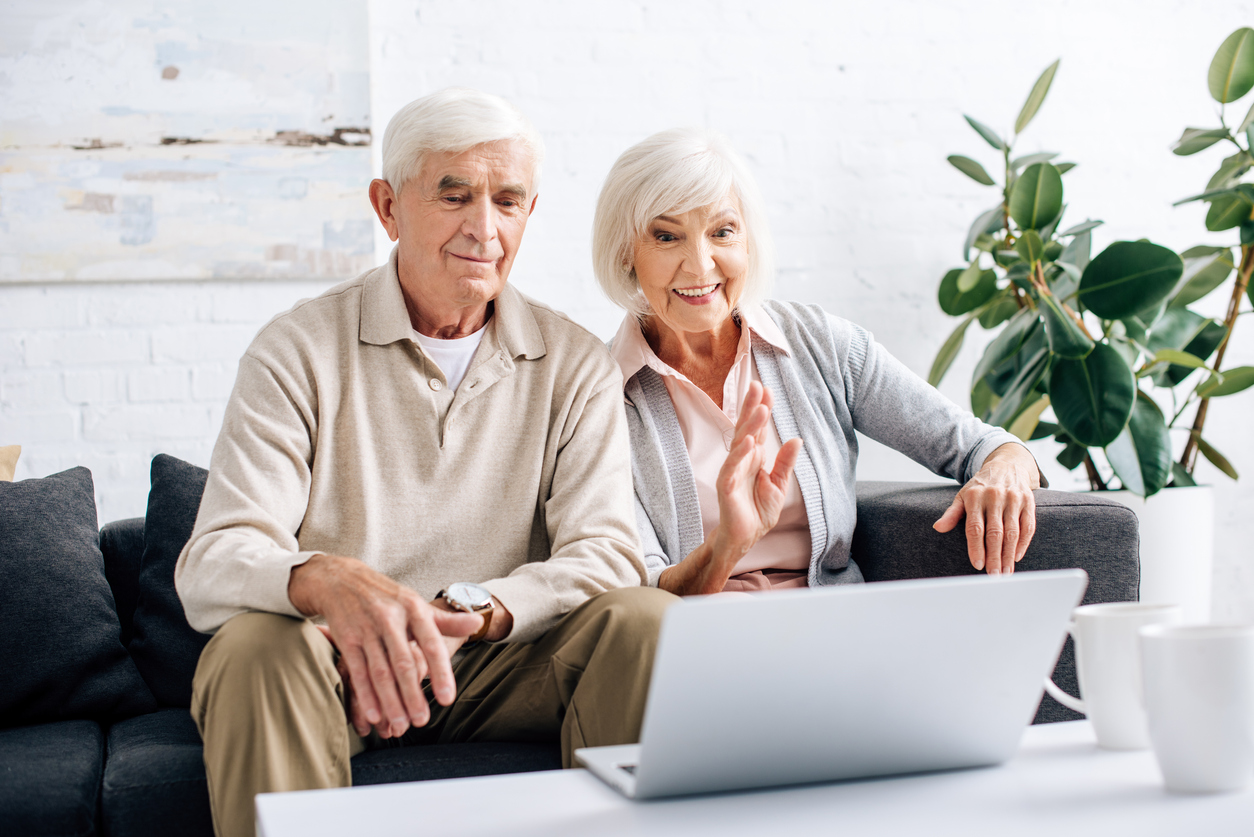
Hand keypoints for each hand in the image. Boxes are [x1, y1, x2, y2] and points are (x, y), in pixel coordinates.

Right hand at [289, 554, 483, 738]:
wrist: (341, 578)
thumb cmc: (387, 597)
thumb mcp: (417, 604)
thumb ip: (447, 620)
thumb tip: (478, 623)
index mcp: (413, 609)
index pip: (431, 643)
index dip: (441, 672)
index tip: (448, 699)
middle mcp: (390, 618)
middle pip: (404, 662)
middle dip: (412, 694)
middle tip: (422, 721)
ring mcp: (366, 629)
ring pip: (380, 671)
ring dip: (390, 700)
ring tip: (400, 724)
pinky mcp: (346, 639)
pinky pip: (357, 671)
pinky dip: (364, 694)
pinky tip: (373, 714)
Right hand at [659, 382, 802, 595]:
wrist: (746, 536)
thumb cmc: (758, 511)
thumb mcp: (779, 484)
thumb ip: (785, 462)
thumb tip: (796, 439)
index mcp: (753, 457)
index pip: (757, 428)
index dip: (760, 409)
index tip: (767, 389)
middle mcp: (741, 460)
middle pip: (745, 429)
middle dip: (751, 408)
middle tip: (758, 387)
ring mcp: (732, 472)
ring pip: (740, 444)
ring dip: (749, 426)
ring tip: (760, 409)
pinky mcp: (726, 488)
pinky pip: (732, 468)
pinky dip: (739, 455)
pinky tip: (748, 442)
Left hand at [933, 443, 1039, 574]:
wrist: (1007, 466)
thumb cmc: (980, 487)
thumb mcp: (963, 496)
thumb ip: (952, 514)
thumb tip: (938, 528)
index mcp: (975, 497)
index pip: (975, 527)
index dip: (976, 548)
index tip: (977, 565)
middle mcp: (995, 497)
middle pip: (995, 533)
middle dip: (994, 556)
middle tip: (994, 575)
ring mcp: (1014, 499)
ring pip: (1013, 532)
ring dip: (1009, 555)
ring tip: (1006, 571)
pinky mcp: (1029, 501)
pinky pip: (1028, 526)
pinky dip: (1024, 543)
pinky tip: (1017, 557)